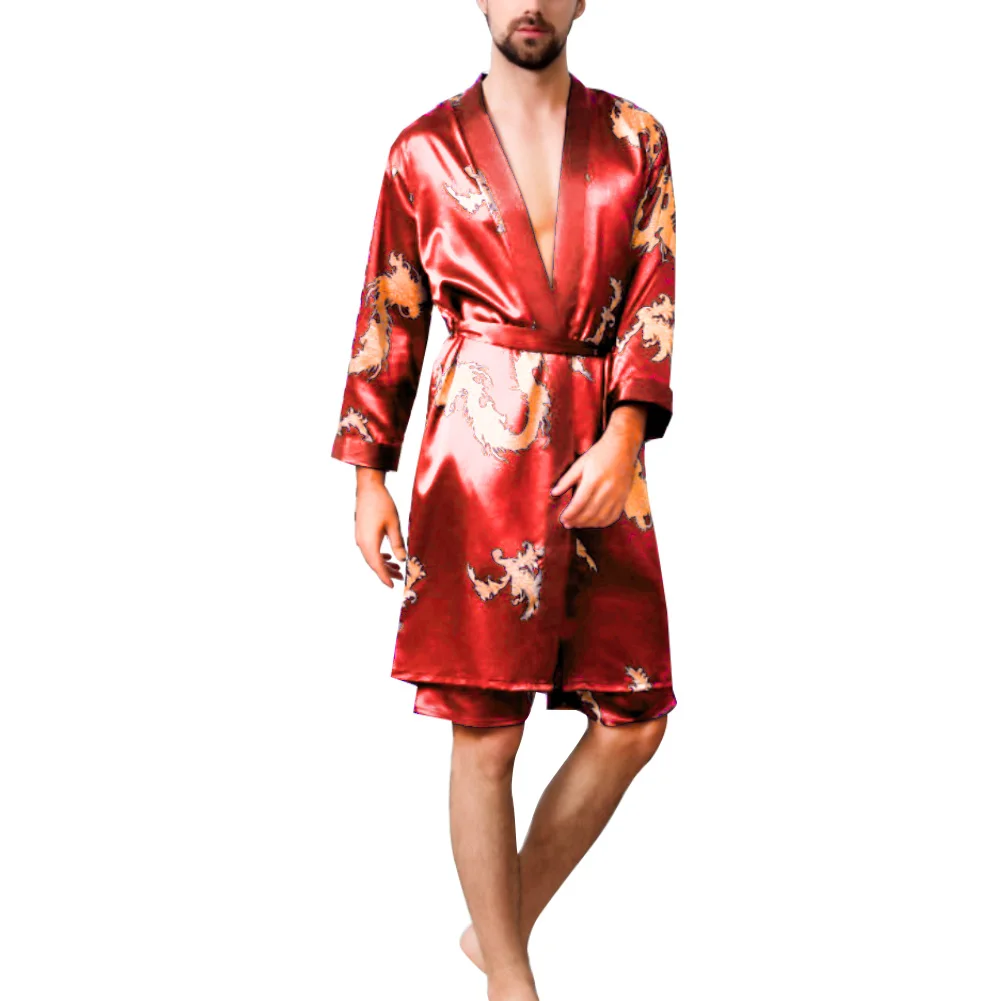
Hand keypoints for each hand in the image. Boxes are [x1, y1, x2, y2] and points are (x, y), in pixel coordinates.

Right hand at [353, 468, 406, 587]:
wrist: (368, 488)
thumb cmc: (382, 504)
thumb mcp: (394, 524)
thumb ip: (398, 544)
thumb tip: (402, 560)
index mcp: (369, 542)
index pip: (377, 566)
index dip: (385, 577)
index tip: (392, 586)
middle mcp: (361, 542)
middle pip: (373, 564)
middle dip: (386, 573)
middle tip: (400, 578)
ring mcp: (360, 538)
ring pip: (371, 557)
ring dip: (383, 564)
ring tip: (397, 569)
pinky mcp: (361, 533)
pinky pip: (369, 550)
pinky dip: (378, 556)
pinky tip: (388, 557)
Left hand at [550, 404, 646, 528]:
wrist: (622, 447)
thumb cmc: (599, 454)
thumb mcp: (580, 463)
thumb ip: (567, 479)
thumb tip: (553, 493)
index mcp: (593, 480)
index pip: (579, 503)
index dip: (569, 514)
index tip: (562, 519)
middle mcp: (607, 489)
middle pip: (590, 513)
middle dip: (576, 521)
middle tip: (567, 524)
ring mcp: (617, 495)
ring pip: (601, 517)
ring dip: (588, 524)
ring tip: (577, 524)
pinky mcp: (624, 497)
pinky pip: (613, 516)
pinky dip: (602, 523)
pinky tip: (593, 522)